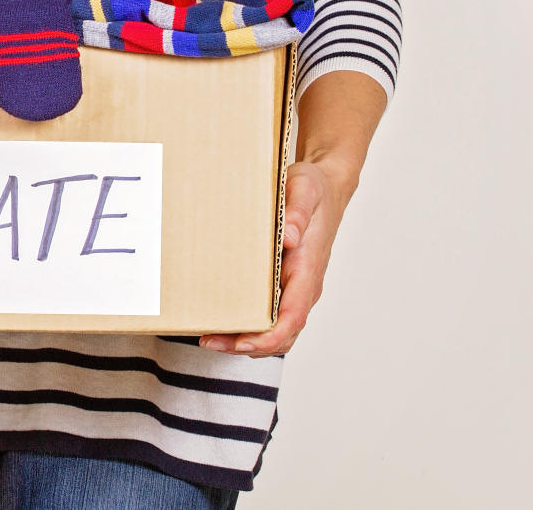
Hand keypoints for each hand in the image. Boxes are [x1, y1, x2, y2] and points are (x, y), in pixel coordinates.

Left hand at [199, 158, 352, 357]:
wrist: (324, 186)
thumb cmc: (314, 188)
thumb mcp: (306, 189)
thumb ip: (298, 212)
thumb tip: (289, 237)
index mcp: (308, 269)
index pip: (293, 316)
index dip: (268, 336)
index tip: (241, 342)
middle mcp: (303, 286)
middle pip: (281, 334)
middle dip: (247, 345)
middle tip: (209, 340)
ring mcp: (294, 288)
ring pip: (275, 329)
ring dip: (244, 340)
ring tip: (208, 337)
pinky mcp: (283, 284)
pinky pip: (269, 315)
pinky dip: (247, 325)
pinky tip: (221, 320)